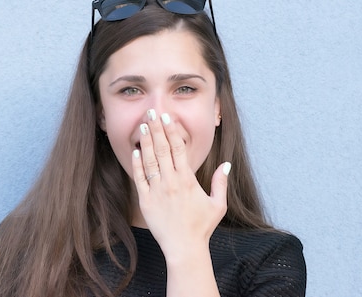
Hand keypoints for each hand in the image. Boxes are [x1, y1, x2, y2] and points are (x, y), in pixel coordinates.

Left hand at [132, 109, 230, 260]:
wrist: (184, 248)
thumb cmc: (202, 227)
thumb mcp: (218, 205)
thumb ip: (220, 183)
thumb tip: (226, 165)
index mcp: (188, 179)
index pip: (178, 148)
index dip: (172, 130)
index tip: (168, 117)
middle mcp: (171, 181)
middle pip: (163, 149)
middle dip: (157, 128)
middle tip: (152, 112)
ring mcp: (157, 190)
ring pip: (150, 160)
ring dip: (147, 141)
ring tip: (144, 125)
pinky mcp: (146, 200)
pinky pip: (140, 178)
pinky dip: (137, 164)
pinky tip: (135, 151)